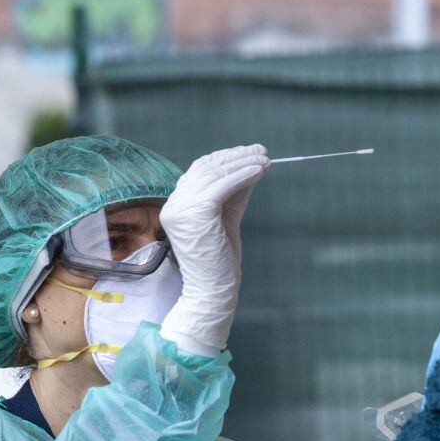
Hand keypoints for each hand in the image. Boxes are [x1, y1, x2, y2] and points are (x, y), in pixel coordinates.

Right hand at [159, 145, 268, 355]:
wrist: (213, 290)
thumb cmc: (221, 260)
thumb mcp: (228, 217)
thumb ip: (235, 193)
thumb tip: (252, 165)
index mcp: (177, 205)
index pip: (199, 170)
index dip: (225, 158)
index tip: (249, 152)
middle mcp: (174, 204)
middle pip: (207, 168)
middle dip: (236, 156)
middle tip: (261, 150)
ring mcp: (181, 208)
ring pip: (215, 174)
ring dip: (243, 163)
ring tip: (265, 159)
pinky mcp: (195, 214)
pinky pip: (222, 185)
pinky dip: (243, 175)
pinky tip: (260, 170)